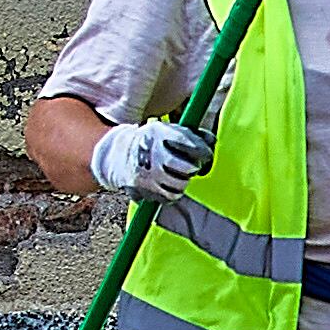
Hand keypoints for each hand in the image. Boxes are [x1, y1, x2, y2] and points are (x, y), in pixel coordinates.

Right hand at [87, 114, 205, 196]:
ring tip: (177, 175)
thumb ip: (192, 134)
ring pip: (179, 186)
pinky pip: (167, 198)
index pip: (187, 142)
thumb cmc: (152, 142)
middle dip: (193, 168)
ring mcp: (145, 175)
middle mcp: (151, 154)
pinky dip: (171, 193)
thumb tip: (212, 141)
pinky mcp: (140, 191)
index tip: (206, 155)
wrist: (117, 154)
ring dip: (182, 181)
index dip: (202, 150)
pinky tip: (167, 184)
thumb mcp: (167, 130)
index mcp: (157, 134)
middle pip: (186, 168)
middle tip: (191, 166)